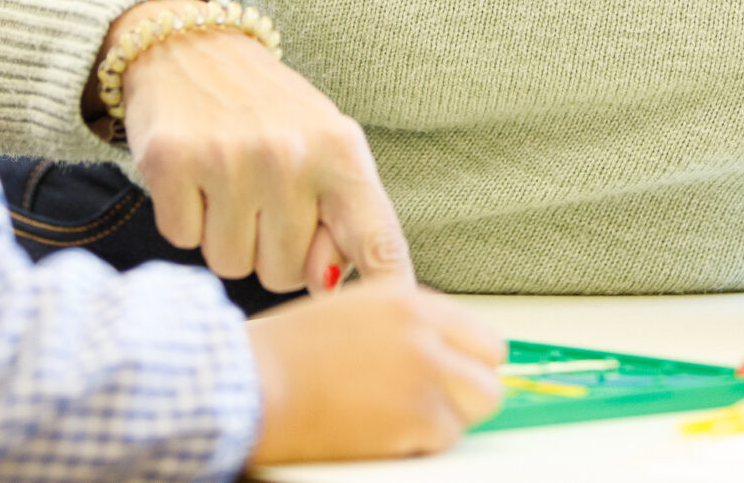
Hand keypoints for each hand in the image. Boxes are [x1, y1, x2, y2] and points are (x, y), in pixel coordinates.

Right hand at [100, 0, 412, 293]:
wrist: (191, 44)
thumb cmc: (269, 112)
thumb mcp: (325, 146)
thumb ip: (341, 217)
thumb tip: (327, 288)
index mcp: (342, 152)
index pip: (376, 241)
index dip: (387, 290)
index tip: (395, 326)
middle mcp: (290, 155)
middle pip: (284, 274)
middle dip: (270, 250)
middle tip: (261, 197)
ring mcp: (229, 158)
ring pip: (232, 264)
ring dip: (226, 237)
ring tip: (228, 184)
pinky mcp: (172, 160)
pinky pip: (183, 240)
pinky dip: (186, 219)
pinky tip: (194, 177)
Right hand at [246, 282, 503, 463]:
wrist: (255, 385)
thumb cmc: (284, 355)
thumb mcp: (351, 314)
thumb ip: (401, 326)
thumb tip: (438, 353)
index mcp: (406, 299)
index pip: (476, 331)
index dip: (464, 359)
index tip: (452, 375)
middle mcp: (424, 330)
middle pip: (489, 368)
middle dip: (465, 390)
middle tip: (431, 403)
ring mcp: (426, 372)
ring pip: (477, 404)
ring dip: (447, 417)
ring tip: (399, 418)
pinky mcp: (419, 417)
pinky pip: (445, 438)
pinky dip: (420, 443)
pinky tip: (381, 432)